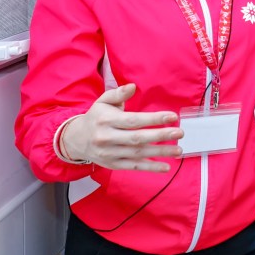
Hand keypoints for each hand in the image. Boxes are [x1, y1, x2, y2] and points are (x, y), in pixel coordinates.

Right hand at [60, 83, 183, 171]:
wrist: (75, 140)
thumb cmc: (96, 118)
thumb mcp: (103, 102)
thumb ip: (118, 94)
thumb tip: (132, 86)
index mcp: (106, 121)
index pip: (133, 121)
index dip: (154, 119)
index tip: (172, 117)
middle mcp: (107, 138)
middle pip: (137, 138)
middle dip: (160, 136)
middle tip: (180, 133)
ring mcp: (110, 153)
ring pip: (138, 154)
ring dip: (160, 152)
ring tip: (178, 150)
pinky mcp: (113, 165)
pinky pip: (134, 167)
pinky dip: (150, 167)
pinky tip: (166, 167)